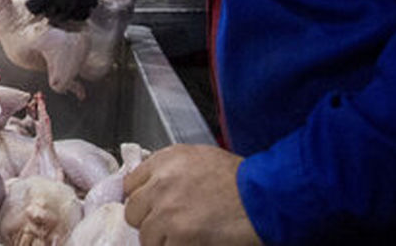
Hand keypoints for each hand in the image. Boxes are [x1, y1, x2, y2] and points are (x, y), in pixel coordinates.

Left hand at [26, 0, 127, 24]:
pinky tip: (77, 5)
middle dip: (48, 10)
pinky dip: (77, 13)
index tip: (38, 2)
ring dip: (63, 12)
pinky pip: (79, 16)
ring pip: (64, 18)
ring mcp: (74, 1)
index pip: (33, 7)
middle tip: (52, 3)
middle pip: (48, 15)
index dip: (35, 5)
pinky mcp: (87, 3)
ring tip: (65, 4)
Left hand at [123, 145, 261, 244]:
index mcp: (166, 160)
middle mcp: (161, 182)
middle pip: (133, 211)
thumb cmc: (241, 180)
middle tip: (170, 227)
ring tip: (184, 238)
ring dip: (162, 241)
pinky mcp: (180, 234)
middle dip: (149, 221)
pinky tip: (193, 243)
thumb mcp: (201, 159)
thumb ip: (172, 170)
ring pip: (146, 236)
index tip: (150, 209)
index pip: (130, 185)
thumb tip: (154, 187)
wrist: (265, 197)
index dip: (142, 200)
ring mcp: (168, 210)